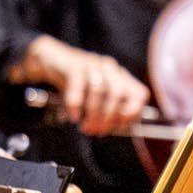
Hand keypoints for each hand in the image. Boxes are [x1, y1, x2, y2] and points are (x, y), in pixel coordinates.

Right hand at [25, 37, 150, 136]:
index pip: (140, 94)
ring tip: (86, 127)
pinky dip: (76, 105)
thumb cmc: (76, 84)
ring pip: (99, 90)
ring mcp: (92, 65)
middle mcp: (110, 69)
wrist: (52, 60)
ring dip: (93, 114)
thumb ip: (107, 110)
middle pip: (119, 93)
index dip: (133, 112)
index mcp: (120, 77)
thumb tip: (117, 128)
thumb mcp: (95, 97)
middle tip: (98, 131)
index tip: (121, 126)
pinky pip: (78, 86)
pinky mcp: (74, 66)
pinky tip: (74, 116)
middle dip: (109, 117)